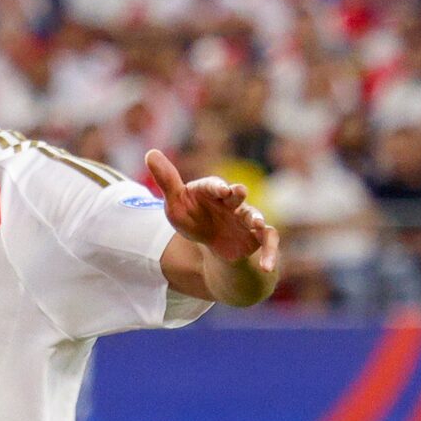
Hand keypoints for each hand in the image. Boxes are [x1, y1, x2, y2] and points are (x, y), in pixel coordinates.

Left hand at [147, 149, 278, 271]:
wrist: (213, 242)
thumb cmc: (194, 217)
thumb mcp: (176, 203)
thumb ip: (167, 180)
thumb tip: (150, 152)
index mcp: (211, 192)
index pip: (212, 186)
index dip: (216, 187)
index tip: (219, 188)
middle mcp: (232, 203)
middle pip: (236, 197)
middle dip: (237, 195)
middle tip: (238, 192)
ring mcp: (246, 219)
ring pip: (254, 216)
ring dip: (256, 219)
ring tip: (257, 223)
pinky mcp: (257, 236)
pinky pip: (268, 242)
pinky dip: (270, 254)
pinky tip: (267, 268)